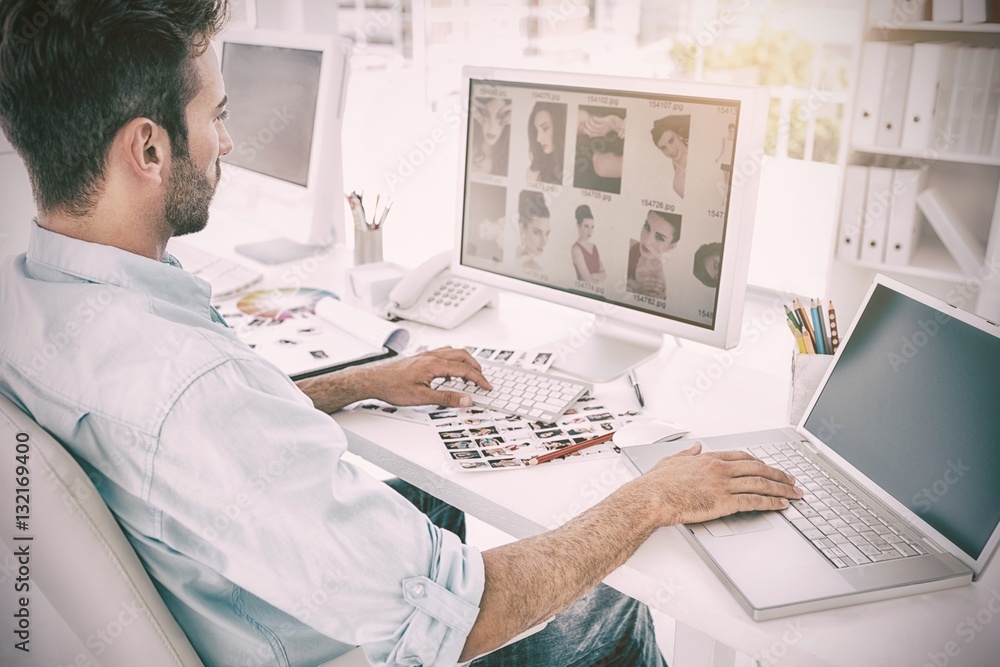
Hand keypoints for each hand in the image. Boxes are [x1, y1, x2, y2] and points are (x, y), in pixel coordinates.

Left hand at [366, 347, 491, 407]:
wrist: (374, 380)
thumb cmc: (393, 386)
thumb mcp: (422, 398)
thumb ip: (446, 398)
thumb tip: (466, 399)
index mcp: (434, 364)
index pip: (464, 369)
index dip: (479, 379)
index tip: (487, 386)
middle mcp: (431, 355)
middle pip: (462, 355)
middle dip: (476, 367)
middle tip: (482, 379)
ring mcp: (425, 355)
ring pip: (453, 352)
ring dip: (465, 362)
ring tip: (469, 375)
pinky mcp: (420, 357)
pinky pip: (443, 353)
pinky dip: (453, 360)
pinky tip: (449, 371)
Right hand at [578, 114, 622, 137]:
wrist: (619, 123)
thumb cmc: (609, 125)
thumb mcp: (602, 130)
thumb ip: (596, 132)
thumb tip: (589, 136)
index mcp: (601, 134)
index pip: (591, 134)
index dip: (585, 131)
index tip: (582, 126)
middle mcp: (602, 131)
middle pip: (591, 130)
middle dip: (587, 126)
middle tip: (585, 121)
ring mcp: (604, 126)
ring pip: (594, 126)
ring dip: (590, 121)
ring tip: (589, 118)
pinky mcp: (606, 121)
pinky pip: (598, 120)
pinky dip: (594, 118)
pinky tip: (593, 116)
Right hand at [634, 442, 802, 526]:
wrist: (652, 497)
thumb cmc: (658, 483)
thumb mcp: (671, 460)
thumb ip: (686, 453)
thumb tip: (695, 446)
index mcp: (709, 458)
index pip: (742, 456)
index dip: (760, 461)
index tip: (769, 466)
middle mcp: (720, 469)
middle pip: (758, 468)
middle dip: (778, 474)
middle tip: (792, 479)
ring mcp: (723, 485)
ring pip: (761, 483)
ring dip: (781, 488)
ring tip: (794, 493)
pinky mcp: (724, 502)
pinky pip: (754, 501)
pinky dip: (771, 502)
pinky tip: (781, 505)